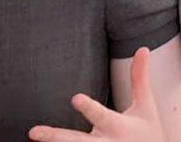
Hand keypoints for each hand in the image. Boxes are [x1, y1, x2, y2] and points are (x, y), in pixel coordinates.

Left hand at [27, 46, 165, 141]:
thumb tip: (142, 48)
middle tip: (34, 132)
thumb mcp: (146, 106)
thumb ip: (139, 78)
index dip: (89, 108)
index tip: (76, 98)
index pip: (101, 116)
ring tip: (32, 138)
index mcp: (119, 127)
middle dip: (56, 138)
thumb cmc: (148, 132)